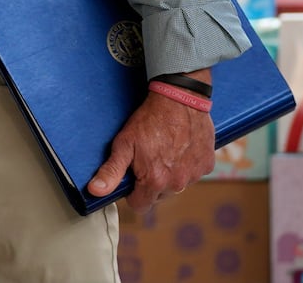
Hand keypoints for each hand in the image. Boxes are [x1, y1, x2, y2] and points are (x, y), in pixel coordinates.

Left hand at [86, 88, 214, 212]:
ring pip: (177, 184)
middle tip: (148, 157)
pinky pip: (193, 173)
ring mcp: (195, 175)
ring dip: (171, 174)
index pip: (140, 205)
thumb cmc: (149, 120)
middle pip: (159, 195)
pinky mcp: (207, 165)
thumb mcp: (124, 144)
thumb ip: (111, 171)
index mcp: (155, 182)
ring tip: (164, 149)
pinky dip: (187, 164)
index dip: (132, 192)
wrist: (179, 99)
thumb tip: (95, 191)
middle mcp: (177, 183)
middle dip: (152, 182)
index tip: (132, 176)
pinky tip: (180, 147)